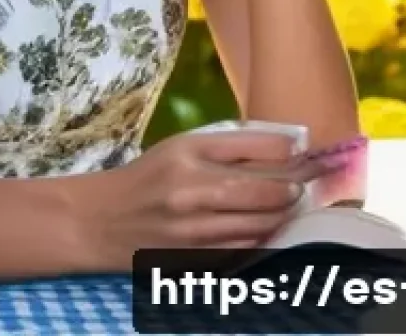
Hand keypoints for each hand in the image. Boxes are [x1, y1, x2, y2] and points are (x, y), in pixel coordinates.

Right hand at [81, 130, 335, 263]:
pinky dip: (261, 240)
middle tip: (305, 186)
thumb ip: (224, 148)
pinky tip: (266, 231)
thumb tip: (284, 149)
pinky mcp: (195, 258)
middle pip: (265, 188)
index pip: (254, 146)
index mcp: (186, 150)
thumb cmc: (147, 178)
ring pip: (260, 223)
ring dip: (283, 217)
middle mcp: (191, 187)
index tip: (304, 152)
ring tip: (291, 208)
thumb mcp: (177, 148)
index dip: (288, 150)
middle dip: (294, 188)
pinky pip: (244, 250)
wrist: (100, 220)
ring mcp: (194, 227)